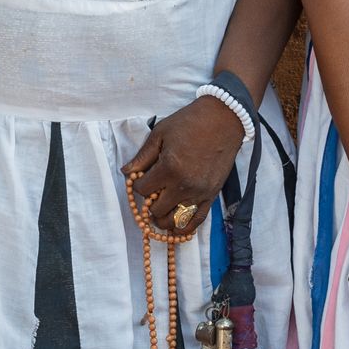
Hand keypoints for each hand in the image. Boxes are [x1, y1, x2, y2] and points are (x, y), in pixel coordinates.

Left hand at [121, 97, 244, 235]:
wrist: (223, 120)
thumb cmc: (189, 122)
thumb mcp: (160, 133)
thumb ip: (142, 156)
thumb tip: (126, 172)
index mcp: (169, 168)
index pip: (142, 190)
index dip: (137, 185)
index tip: (140, 177)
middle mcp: (184, 186)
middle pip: (156, 210)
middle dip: (149, 202)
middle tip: (150, 191)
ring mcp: (200, 194)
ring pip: (174, 222)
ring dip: (163, 218)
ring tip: (159, 209)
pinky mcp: (212, 197)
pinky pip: (196, 222)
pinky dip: (184, 228)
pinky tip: (175, 226)